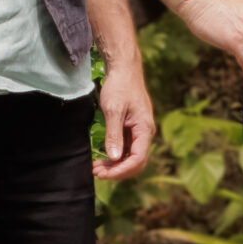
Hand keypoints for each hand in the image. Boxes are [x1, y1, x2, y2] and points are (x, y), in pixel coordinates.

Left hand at [92, 56, 153, 180]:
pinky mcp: (133, 129)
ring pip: (131, 157)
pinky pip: (127, 148)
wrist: (124, 69)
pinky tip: (103, 157)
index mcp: (145, 129)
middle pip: (136, 162)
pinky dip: (116, 156)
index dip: (121, 170)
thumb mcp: (113, 110)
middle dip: (117, 171)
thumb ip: (114, 135)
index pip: (138, 159)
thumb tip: (114, 158)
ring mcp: (139, 131)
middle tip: (97, 172)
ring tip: (96, 167)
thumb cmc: (119, 86)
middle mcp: (145, 133)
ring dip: (115, 165)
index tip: (103, 174)